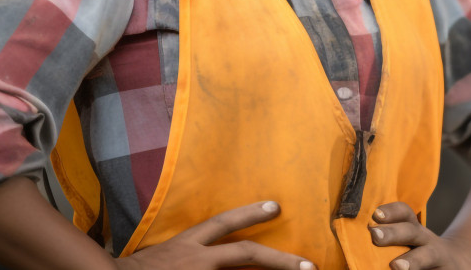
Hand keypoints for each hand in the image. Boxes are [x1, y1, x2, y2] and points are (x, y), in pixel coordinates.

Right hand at [117, 201, 315, 269]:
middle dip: (279, 260)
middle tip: (308, 266)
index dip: (249, 213)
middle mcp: (195, 260)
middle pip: (244, 254)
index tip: (275, 207)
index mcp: (186, 245)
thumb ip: (187, 251)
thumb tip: (212, 252)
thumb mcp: (163, 255)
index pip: (223, 222)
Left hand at [368, 203, 470, 269]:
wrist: (458, 264)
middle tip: (374, 236)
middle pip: (411, 232)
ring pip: (426, 256)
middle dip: (393, 233)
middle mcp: (425, 241)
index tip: (375, 214)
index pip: (404, 213)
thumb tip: (359, 242)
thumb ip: (389, 239)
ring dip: (412, 261)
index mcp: (413, 230)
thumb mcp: (408, 241)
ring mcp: (437, 257)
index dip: (391, 211)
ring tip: (396, 267)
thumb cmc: (420, 254)